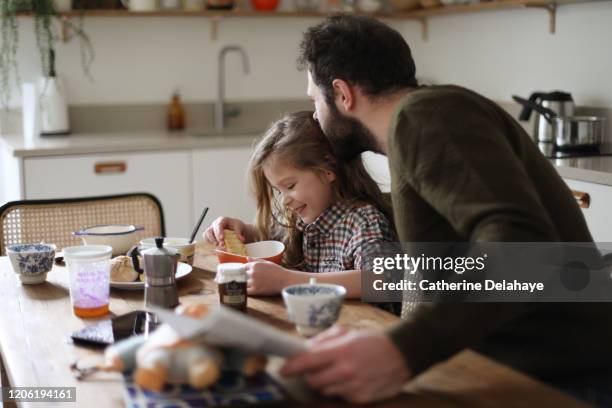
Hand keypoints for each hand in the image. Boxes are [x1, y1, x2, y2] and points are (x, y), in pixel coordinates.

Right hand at [203, 217, 246, 246]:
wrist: (235, 228)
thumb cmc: (236, 226)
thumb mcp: (239, 228)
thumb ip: (238, 233)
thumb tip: (241, 240)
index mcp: (222, 220)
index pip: (219, 225)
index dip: (219, 232)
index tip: (222, 238)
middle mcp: (216, 223)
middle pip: (212, 230)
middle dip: (216, 238)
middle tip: (222, 244)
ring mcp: (212, 228)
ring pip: (207, 233)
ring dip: (211, 240)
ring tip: (217, 245)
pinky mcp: (211, 234)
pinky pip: (206, 237)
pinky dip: (209, 241)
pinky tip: (215, 245)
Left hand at [245, 258, 288, 295]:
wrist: (285, 281)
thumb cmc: (277, 271)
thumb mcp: (267, 263)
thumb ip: (256, 260)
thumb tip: (247, 258)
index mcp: (255, 265)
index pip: (244, 267)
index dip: (245, 270)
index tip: (248, 272)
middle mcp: (253, 273)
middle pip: (242, 275)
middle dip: (244, 276)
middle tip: (248, 278)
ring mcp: (254, 282)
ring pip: (243, 283)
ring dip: (245, 284)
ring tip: (250, 284)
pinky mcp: (256, 290)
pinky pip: (246, 291)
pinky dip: (246, 291)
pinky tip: (248, 290)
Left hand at [280, 328, 410, 403]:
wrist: (402, 355)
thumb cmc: (373, 341)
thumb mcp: (348, 333)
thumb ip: (323, 341)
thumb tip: (303, 349)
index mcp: (341, 351)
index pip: (308, 362)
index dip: (292, 367)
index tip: (284, 369)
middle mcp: (346, 371)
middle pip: (313, 381)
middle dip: (310, 375)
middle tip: (316, 367)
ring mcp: (354, 387)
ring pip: (325, 390)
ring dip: (326, 382)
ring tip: (339, 371)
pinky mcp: (361, 399)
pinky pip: (341, 396)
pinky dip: (341, 389)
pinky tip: (352, 379)